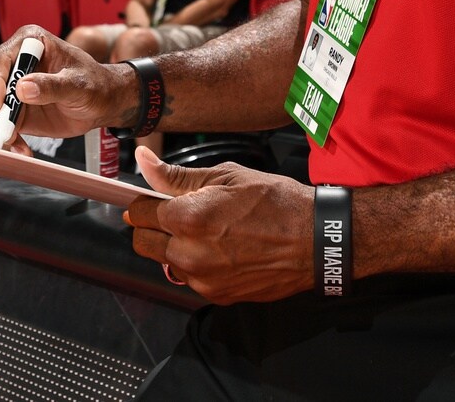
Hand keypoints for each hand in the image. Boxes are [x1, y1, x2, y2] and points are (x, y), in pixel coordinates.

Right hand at [0, 25, 128, 153]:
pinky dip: (6, 140)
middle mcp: (17, 63)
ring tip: (16, 144)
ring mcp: (13, 88)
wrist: (103, 103)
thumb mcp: (78, 84)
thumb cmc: (95, 84)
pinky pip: (1, 126)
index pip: (2, 59)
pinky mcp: (15, 110)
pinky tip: (21, 149)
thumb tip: (23, 88)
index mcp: (31, 42)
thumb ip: (53, 86)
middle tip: (4, 130)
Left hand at [125, 147, 313, 303]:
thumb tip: (143, 159)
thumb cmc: (276, 202)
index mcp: (188, 218)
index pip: (139, 213)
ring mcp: (203, 279)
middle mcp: (189, 254)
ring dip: (175, 248)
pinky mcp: (217, 295)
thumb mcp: (226, 176)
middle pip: (143, 242)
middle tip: (180, 213)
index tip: (157, 198)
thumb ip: (177, 175)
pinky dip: (198, 265)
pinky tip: (223, 249)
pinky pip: (191, 279)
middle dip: (154, 227)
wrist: (315, 240)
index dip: (147, 202)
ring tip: (209, 231)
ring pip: (166, 262)